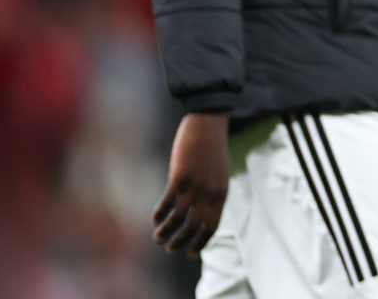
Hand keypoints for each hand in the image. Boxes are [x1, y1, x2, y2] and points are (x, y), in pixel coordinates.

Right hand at [151, 112, 230, 257]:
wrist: (209, 123)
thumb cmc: (212, 148)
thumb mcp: (220, 173)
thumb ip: (212, 193)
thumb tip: (201, 212)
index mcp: (222, 193)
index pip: (212, 226)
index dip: (200, 243)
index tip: (191, 254)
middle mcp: (210, 192)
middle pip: (195, 226)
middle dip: (181, 242)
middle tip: (170, 249)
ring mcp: (196, 184)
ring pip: (179, 217)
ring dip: (166, 232)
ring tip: (158, 237)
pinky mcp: (181, 175)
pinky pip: (168, 202)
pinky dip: (160, 213)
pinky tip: (155, 219)